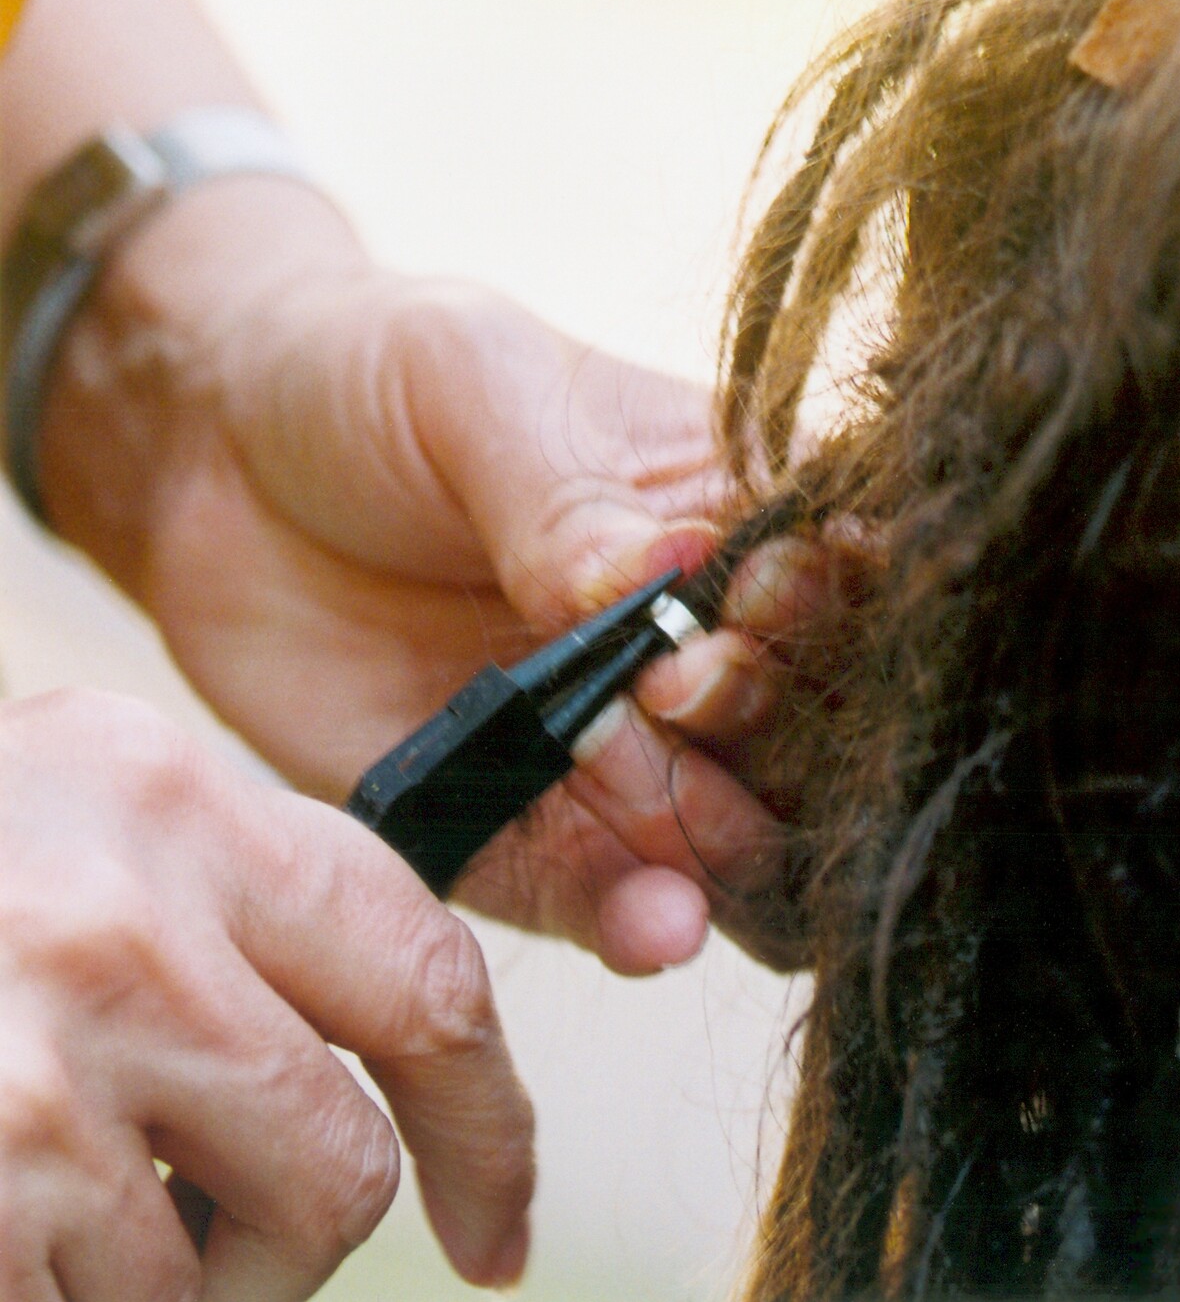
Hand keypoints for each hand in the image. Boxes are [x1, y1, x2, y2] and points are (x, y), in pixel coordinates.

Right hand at [0, 687, 532, 1298]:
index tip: (494, 1220)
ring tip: (34, 1197)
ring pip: (203, 1281)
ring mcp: (23, 1081)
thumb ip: (242, 919)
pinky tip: (4, 1222)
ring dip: (146, 1286)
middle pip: (339, 1167)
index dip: (489, 1128)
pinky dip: (61, 1300)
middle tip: (192, 1227)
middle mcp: (118, 926)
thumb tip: (394, 1088)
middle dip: (283, 1239)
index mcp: (176, 801)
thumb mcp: (83, 825)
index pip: (430, 984)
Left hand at [38, 178, 797, 973]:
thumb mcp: (472, 384)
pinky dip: (646, 924)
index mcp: (728, 518)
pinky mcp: (524, 833)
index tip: (755, 598)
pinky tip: (658, 924)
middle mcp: (702, 646)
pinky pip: (611, 901)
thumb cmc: (370, 382)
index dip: (825, 609)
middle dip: (776, 736)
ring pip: (746, 841)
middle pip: (813, 730)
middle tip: (678, 693)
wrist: (209, 459)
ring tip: (685, 838)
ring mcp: (623, 750)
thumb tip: (670, 574)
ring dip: (735, 852)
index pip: (843, 580)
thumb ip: (566, 496)